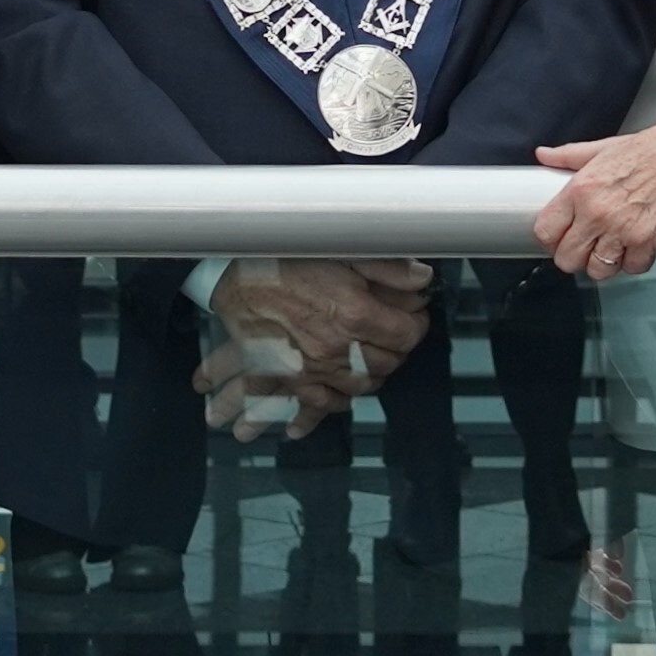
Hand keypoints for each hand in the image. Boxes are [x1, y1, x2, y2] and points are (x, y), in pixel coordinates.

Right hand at [194, 255, 432, 438]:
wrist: (233, 273)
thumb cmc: (282, 257)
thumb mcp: (342, 249)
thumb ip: (387, 266)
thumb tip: (422, 278)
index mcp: (355, 314)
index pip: (407, 335)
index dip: (417, 324)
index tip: (415, 316)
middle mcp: (337, 348)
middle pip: (387, 364)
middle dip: (397, 350)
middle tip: (395, 336)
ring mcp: (313, 367)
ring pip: (358, 387)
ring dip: (371, 377)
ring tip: (371, 363)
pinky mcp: (289, 377)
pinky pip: (317, 404)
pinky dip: (327, 406)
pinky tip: (329, 404)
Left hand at [530, 116, 655, 277]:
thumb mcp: (606, 147)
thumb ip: (570, 155)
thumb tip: (545, 155)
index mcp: (582, 187)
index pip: (545, 230)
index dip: (551, 238)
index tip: (560, 236)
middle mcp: (598, 211)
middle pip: (567, 258)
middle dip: (575, 255)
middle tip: (587, 245)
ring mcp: (623, 229)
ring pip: (597, 270)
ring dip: (605, 262)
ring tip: (614, 246)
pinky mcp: (648, 242)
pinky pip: (631, 268)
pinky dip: (635, 261)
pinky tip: (638, 243)